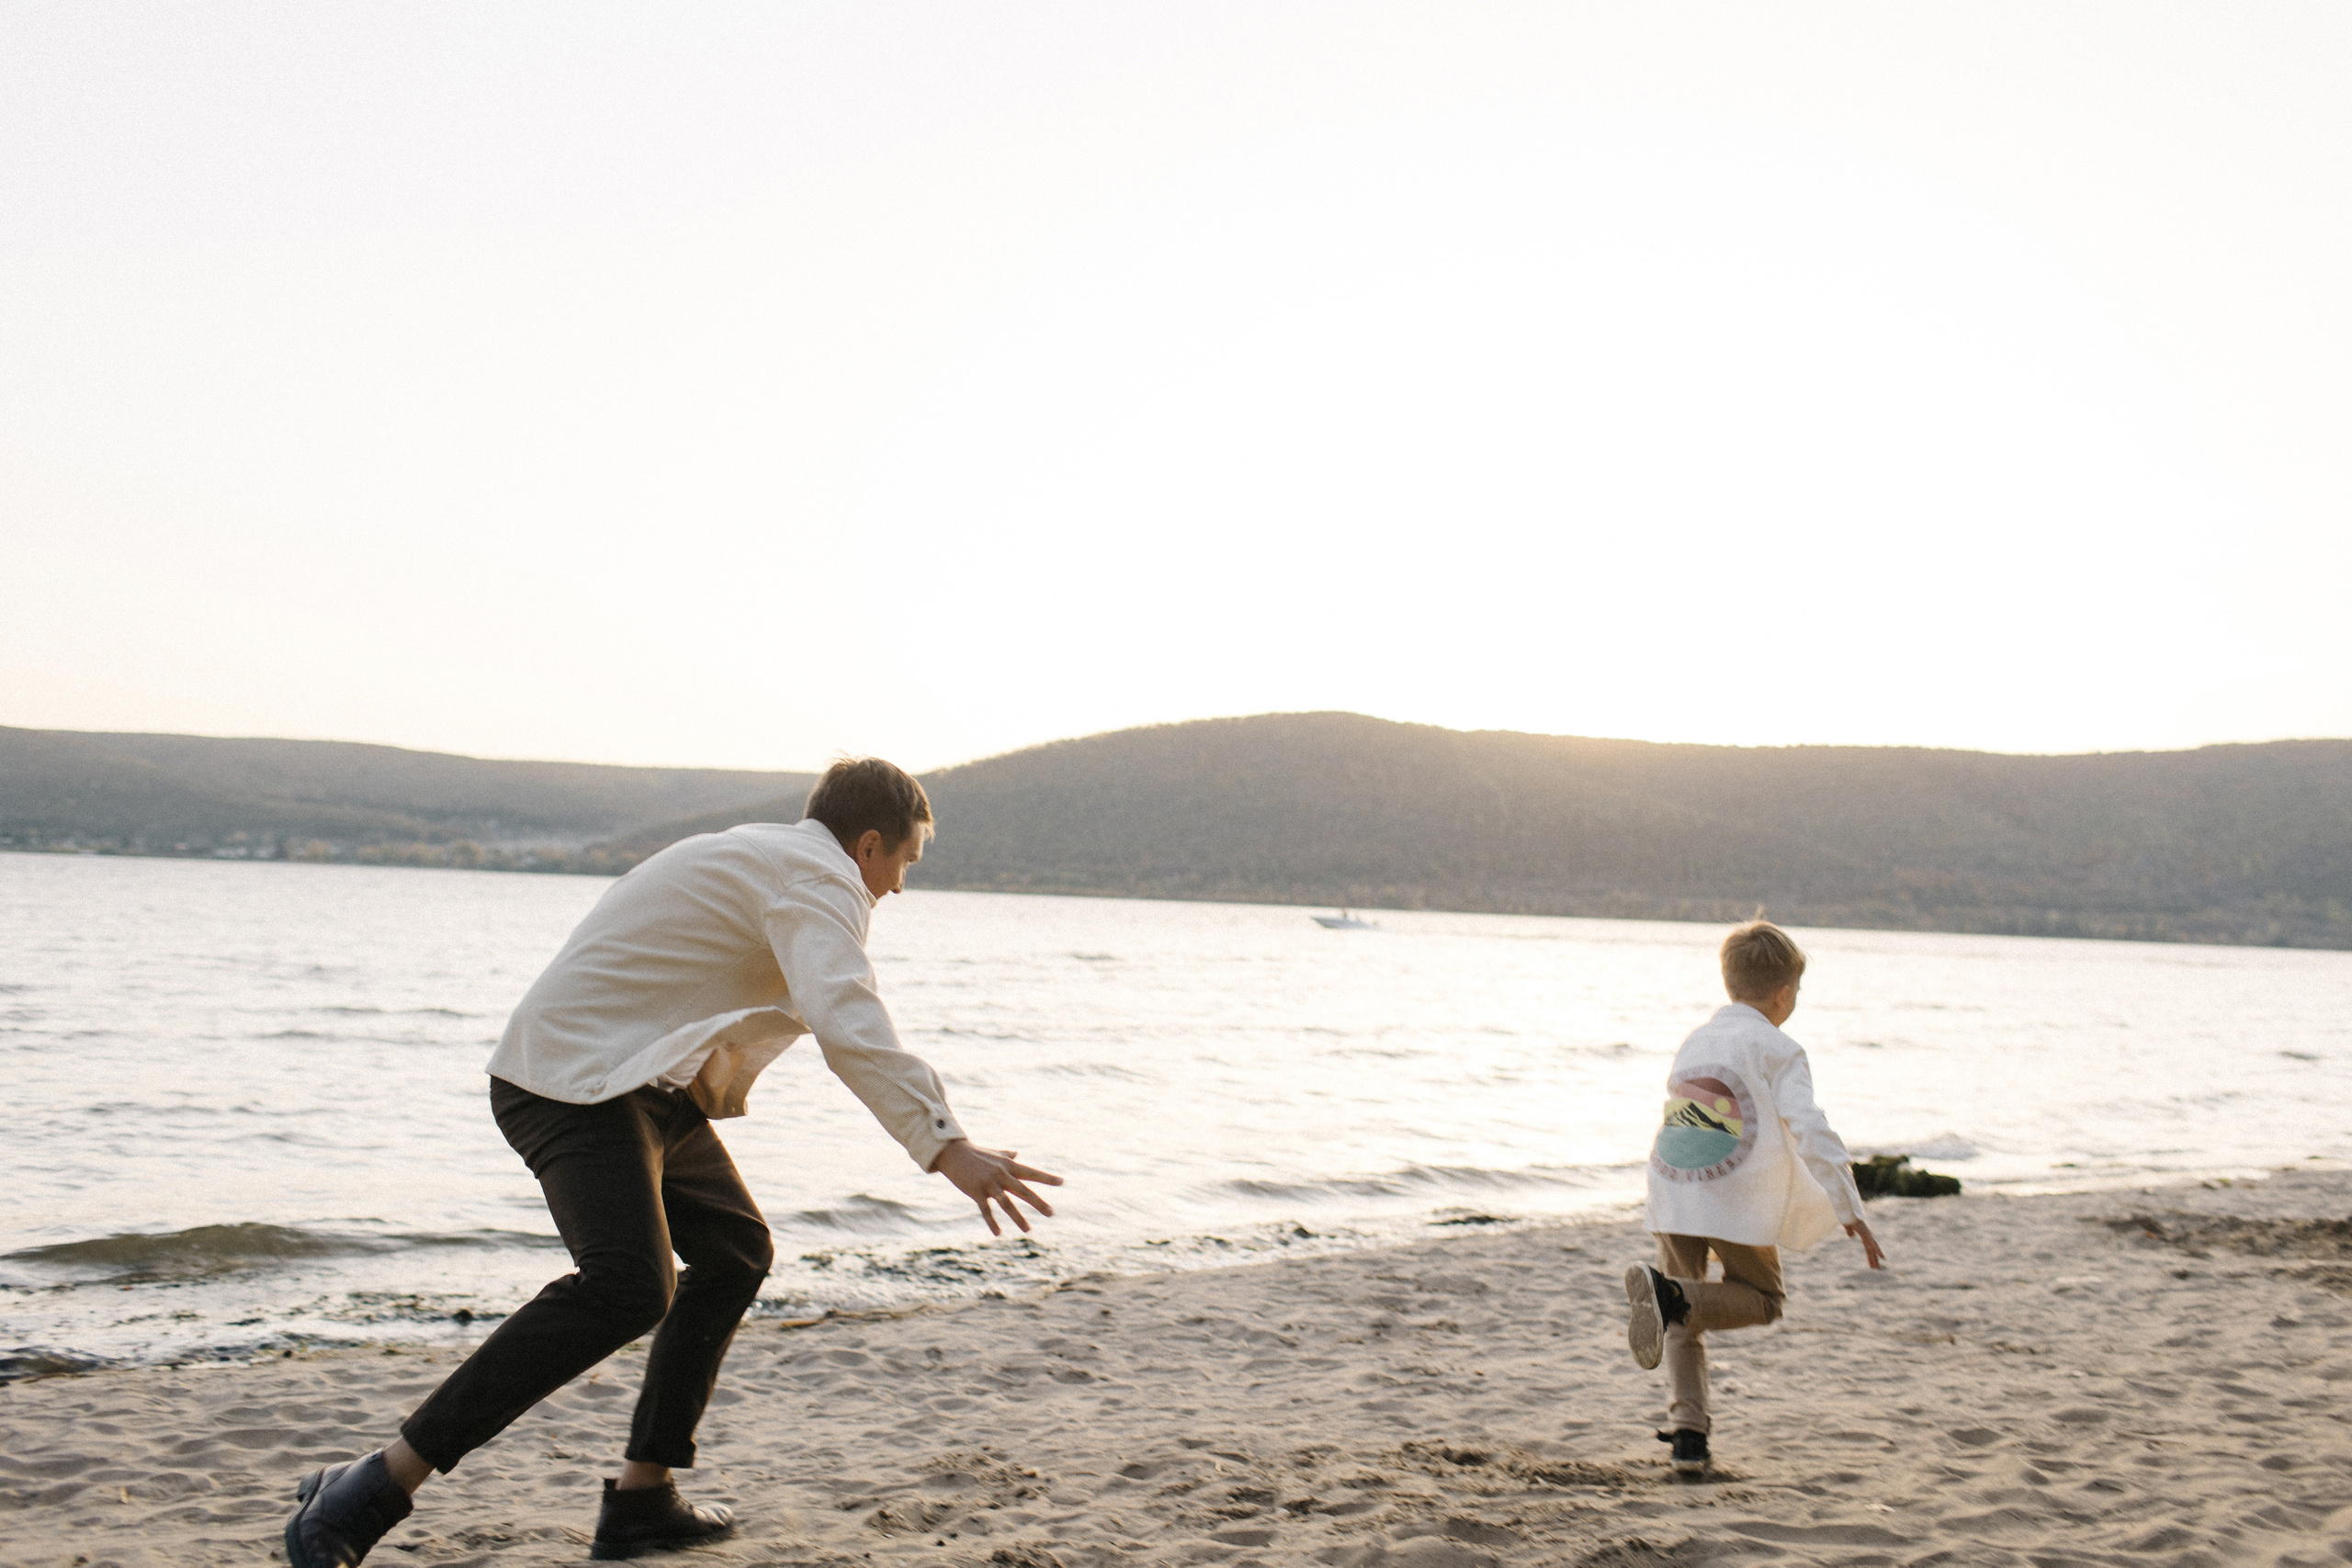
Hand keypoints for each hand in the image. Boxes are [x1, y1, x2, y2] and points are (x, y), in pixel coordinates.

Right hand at [932, 1140, 1062, 1235]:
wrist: (953, 1153)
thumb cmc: (975, 1153)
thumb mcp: (994, 1154)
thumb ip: (1007, 1155)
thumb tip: (1016, 1154)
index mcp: (1008, 1166)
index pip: (1031, 1173)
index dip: (1047, 1178)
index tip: (1062, 1182)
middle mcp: (1002, 1175)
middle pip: (1023, 1191)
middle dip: (1038, 1203)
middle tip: (1051, 1213)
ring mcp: (989, 1183)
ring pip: (1007, 1203)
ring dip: (1018, 1217)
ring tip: (1028, 1230)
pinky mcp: (976, 1192)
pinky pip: (986, 1210)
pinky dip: (992, 1222)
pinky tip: (998, 1233)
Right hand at [1845, 1218, 1885, 1269]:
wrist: (1847, 1209)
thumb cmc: (1847, 1215)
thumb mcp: (1847, 1225)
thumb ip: (1850, 1230)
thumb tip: (1851, 1236)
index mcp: (1864, 1234)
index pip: (1868, 1247)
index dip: (1870, 1255)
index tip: (1872, 1264)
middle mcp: (1867, 1235)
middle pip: (1872, 1250)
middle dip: (1874, 1259)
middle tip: (1877, 1269)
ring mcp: (1867, 1234)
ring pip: (1873, 1249)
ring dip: (1875, 1259)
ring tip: (1877, 1268)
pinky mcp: (1866, 1233)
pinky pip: (1872, 1244)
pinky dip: (1877, 1251)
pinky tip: (1882, 1257)